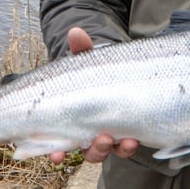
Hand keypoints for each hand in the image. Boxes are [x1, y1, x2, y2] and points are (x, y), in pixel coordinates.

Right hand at [48, 27, 139, 163]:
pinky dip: (127, 147)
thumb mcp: (88, 60)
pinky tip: (133, 140)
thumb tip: (76, 32)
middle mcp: (88, 132)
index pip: (60, 143)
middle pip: (89, 151)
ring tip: (125, 142)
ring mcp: (108, 135)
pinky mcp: (126, 133)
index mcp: (72, 120)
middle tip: (101, 140)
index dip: (56, 153)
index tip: (56, 156)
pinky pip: (124, 147)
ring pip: (108, 151)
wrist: (119, 72)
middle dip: (95, 150)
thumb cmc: (95, 71)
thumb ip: (82, 49)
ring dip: (115, 149)